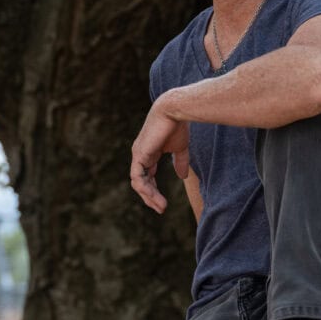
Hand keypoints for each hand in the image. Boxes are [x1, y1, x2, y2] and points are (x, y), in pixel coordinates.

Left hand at [130, 99, 189, 213]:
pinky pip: (138, 178)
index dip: (154, 190)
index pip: (147, 177)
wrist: (174, 110)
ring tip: (161, 207)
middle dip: (150, 197)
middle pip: (141, 182)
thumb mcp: (180, 148)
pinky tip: (155, 197)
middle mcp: (140, 155)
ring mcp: (138, 155)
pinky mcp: (139, 154)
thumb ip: (180, 162)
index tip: (164, 203)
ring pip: (138, 183)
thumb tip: (182, 177)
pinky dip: (146, 189)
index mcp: (148, 153)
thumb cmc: (178, 125)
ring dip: (149, 197)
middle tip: (161, 209)